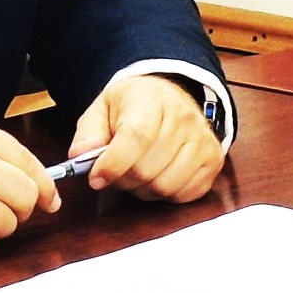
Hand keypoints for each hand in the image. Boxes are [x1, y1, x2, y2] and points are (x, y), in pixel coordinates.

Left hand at [70, 75, 223, 201]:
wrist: (169, 97)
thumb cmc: (134, 106)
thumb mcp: (103, 108)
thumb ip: (89, 132)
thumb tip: (80, 156)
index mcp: (151, 98)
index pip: (135, 137)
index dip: (113, 164)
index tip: (95, 177)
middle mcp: (183, 118)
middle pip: (148, 168)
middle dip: (123, 179)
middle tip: (114, 174)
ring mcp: (202, 140)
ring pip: (166, 186)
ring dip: (143, 190)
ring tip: (135, 174)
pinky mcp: (213, 161)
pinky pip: (186, 193)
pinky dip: (166, 194)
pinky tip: (157, 176)